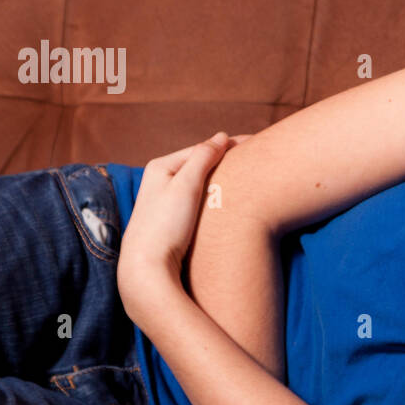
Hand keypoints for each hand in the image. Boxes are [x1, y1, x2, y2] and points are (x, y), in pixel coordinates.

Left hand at [117, 131, 249, 321]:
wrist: (147, 268)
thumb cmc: (165, 226)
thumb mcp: (186, 185)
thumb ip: (203, 157)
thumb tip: (221, 136)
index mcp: (161, 166)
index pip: (203, 149)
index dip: (230, 146)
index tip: (257, 143)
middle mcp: (160, 180)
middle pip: (201, 164)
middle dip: (228, 160)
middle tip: (257, 157)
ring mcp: (166, 201)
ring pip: (202, 183)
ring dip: (224, 178)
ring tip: (249, 176)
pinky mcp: (173, 220)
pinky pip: (200, 199)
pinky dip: (217, 195)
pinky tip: (231, 200)